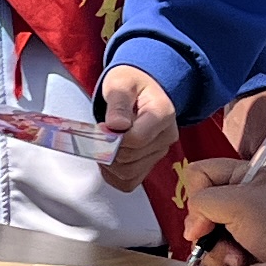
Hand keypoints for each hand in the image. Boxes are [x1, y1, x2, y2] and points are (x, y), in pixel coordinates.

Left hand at [96, 66, 179, 189]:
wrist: (141, 88)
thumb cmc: (131, 84)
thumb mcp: (121, 83)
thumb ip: (118, 104)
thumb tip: (117, 125)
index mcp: (163, 114)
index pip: (136, 139)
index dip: (114, 138)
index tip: (102, 127)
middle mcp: (166, 136)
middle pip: (131, 159)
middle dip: (108, 150)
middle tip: (98, 136)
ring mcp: (159, 152)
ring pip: (129, 174)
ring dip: (109, 164)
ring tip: (102, 146)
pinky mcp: (150, 163)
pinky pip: (130, 182)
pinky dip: (113, 175)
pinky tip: (107, 160)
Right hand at [180, 158, 265, 265]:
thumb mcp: (239, 203)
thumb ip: (204, 202)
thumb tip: (191, 226)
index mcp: (242, 176)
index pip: (198, 174)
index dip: (197, 194)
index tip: (208, 214)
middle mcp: (237, 200)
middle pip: (197, 211)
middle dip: (207, 229)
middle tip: (220, 236)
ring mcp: (237, 228)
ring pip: (204, 240)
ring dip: (217, 252)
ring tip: (239, 256)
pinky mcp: (240, 252)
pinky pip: (215, 259)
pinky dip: (224, 265)